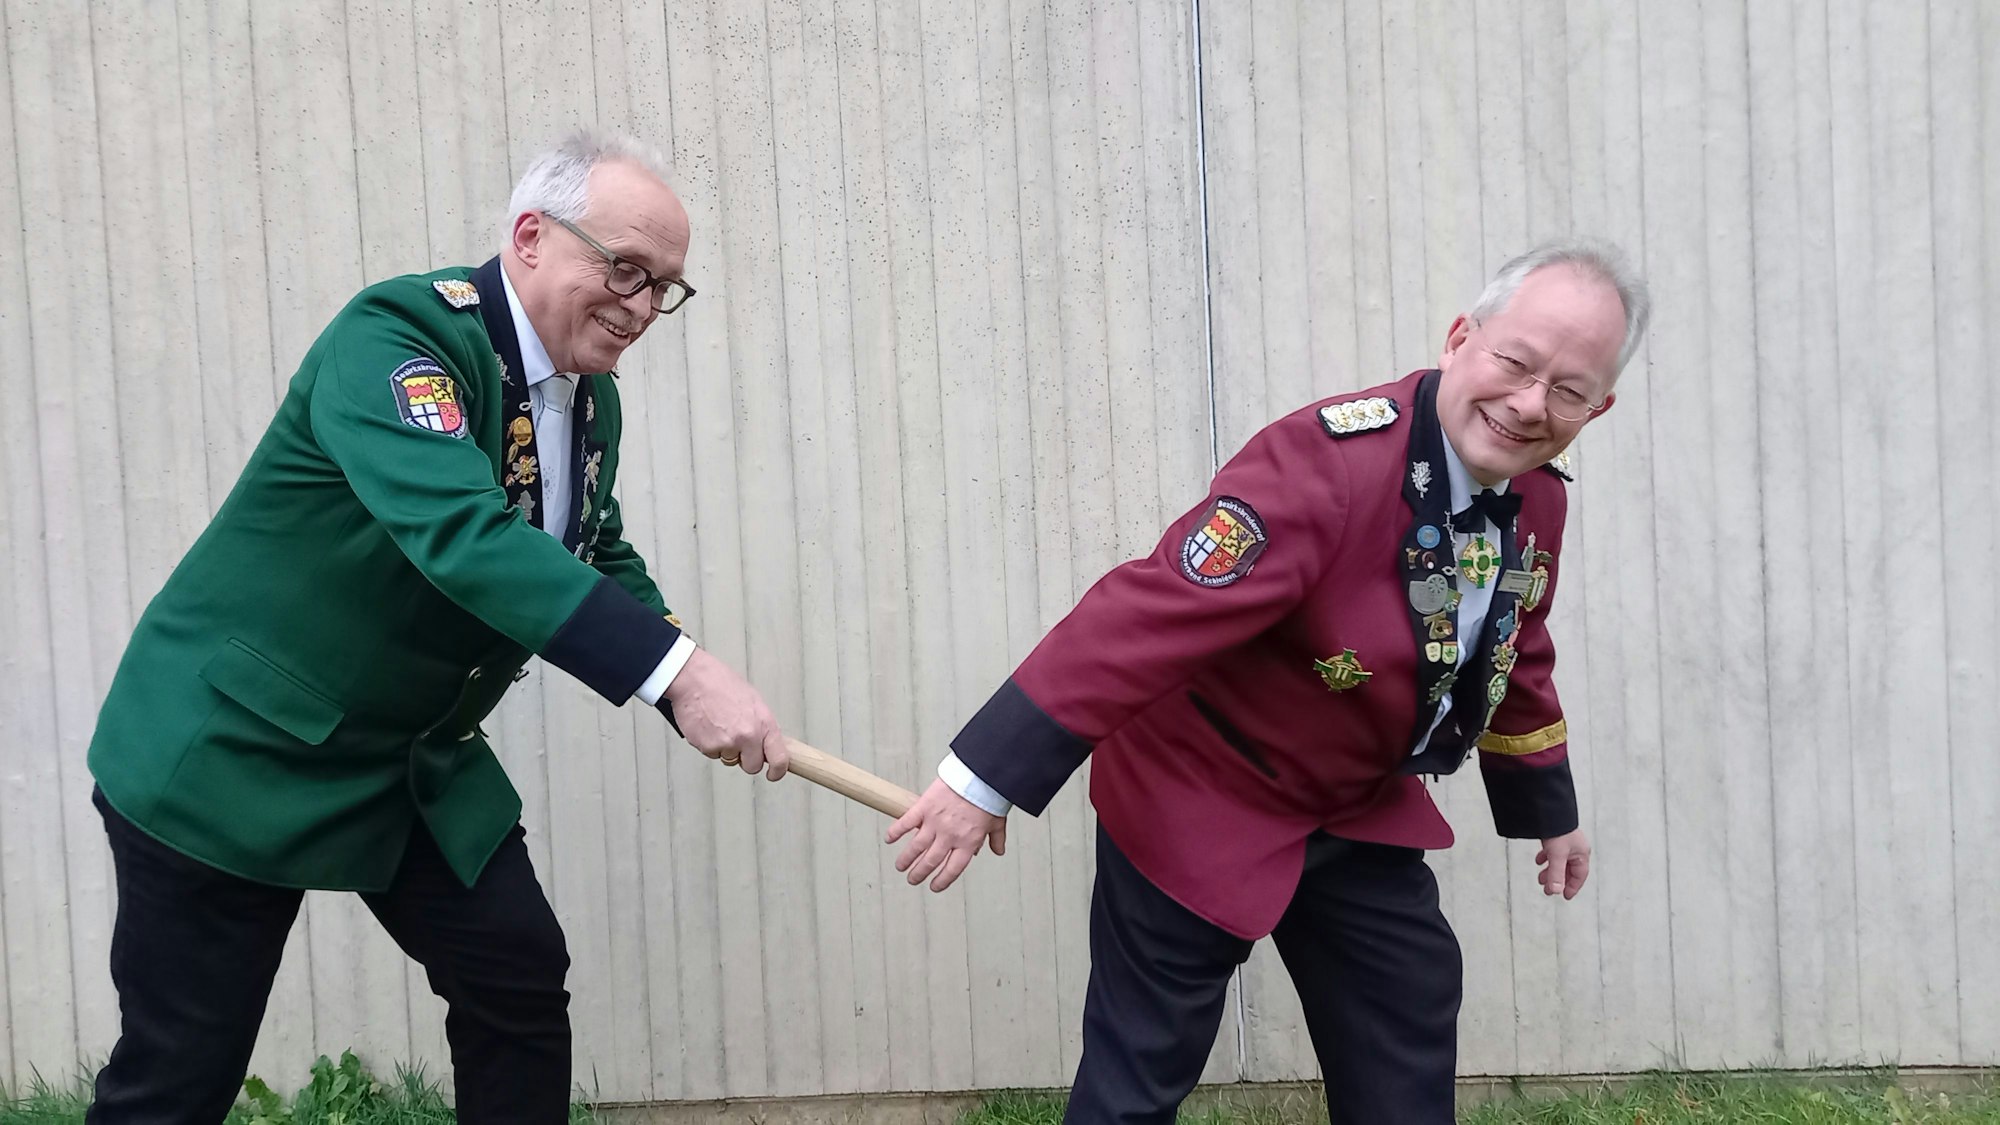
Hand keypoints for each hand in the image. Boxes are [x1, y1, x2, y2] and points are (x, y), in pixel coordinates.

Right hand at [660, 647, 788, 779]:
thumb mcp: (753, 702)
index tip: (773, 774)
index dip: (777, 771)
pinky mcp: (709, 747)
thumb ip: (761, 726)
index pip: (780, 758)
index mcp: (764, 723)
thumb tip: (765, 742)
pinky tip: (709, 726)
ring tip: (719, 726)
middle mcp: (748, 736)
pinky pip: (712, 754)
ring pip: (730, 760)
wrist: (694, 679)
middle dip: (745, 759)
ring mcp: (728, 743)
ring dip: (726, 749)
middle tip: (738, 743)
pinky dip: (710, 744)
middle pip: (752, 766)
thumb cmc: (721, 684)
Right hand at [885, 779, 1006, 891]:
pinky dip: (895, 832)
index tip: (934, 886)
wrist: (980, 774)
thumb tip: (998, 851)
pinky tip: (889, 839)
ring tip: (900, 866)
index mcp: (968, 843)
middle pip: (930, 862)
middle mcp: (949, 837)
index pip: (952, 870)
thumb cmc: (989, 796)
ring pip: (915, 848)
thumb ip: (996, 839)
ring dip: (906, 859)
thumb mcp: (997, 821)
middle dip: (919, 874)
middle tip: (912, 879)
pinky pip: (906, 823)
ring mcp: (935, 823)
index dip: (942, 881)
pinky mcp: (924, 807)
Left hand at [1536, 828, 1590, 898]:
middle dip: (1558, 880)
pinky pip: (1553, 852)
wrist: (1549, 810)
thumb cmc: (1558, 829)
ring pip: (1560, 862)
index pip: (1579, 875)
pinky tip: (1540, 860)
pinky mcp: (1557, 837)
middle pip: (1568, 870)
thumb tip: (1555, 891)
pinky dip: (1546, 858)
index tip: (1565, 896)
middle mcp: (1576, 848)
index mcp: (1581, 853)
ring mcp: (1566, 842)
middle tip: (1548, 890)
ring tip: (1541, 878)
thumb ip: (1556, 874)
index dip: (1572, 887)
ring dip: (1550, 871)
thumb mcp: (1557, 855)